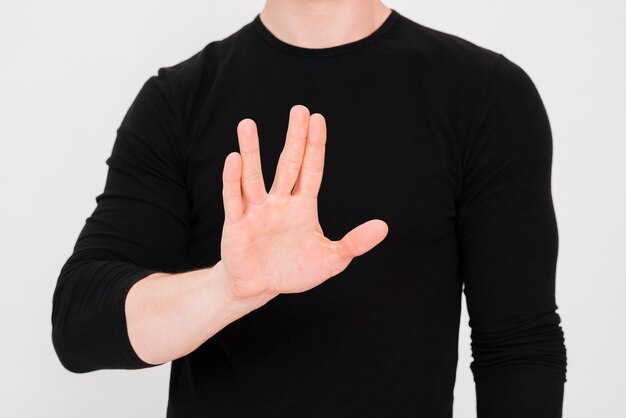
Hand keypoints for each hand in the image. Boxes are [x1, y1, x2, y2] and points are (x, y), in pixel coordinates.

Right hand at [219, 105, 388, 299]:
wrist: (259, 287)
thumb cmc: (294, 270)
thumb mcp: (330, 260)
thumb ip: (354, 243)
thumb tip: (384, 227)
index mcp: (302, 206)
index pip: (311, 170)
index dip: (315, 146)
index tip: (318, 118)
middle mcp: (279, 202)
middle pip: (288, 164)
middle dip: (294, 138)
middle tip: (299, 109)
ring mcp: (256, 210)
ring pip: (253, 176)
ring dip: (251, 151)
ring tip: (247, 124)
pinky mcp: (236, 223)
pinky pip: (233, 199)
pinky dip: (232, 180)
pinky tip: (233, 159)